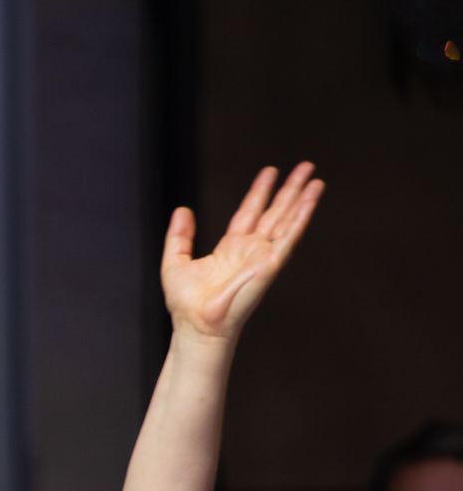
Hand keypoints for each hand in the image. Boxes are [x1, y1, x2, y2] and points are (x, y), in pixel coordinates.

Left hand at [160, 161, 322, 342]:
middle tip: (305, 166)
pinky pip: (289, 237)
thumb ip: (179, 236)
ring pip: (287, 221)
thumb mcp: (175, 262)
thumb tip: (182, 210)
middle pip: (274, 212)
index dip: (259, 192)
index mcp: (231, 248)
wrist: (196, 324)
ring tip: (315, 178)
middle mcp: (250, 250)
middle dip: (289, 190)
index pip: (249, 213)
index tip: (269, 172)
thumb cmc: (186, 304)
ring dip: (302, 199)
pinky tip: (310, 200)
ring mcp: (262, 256)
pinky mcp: (270, 264)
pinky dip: (301, 218)